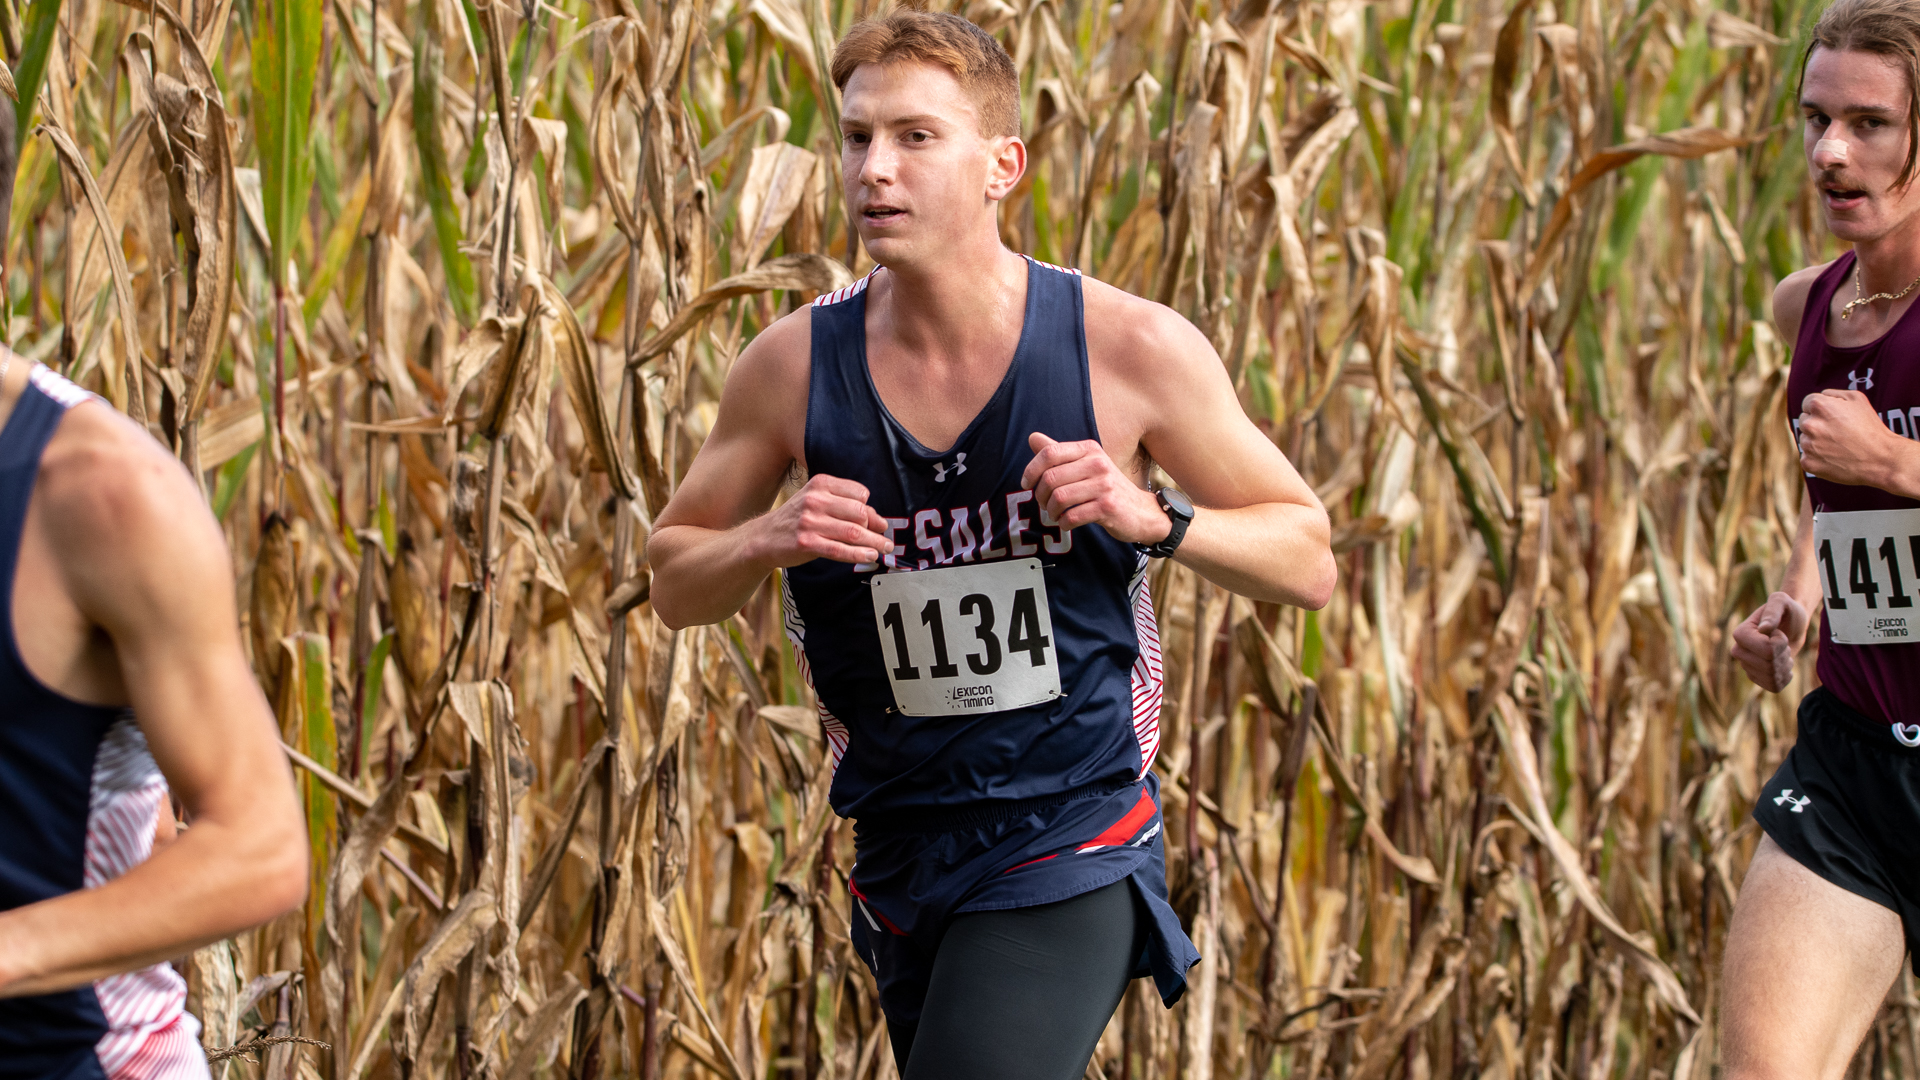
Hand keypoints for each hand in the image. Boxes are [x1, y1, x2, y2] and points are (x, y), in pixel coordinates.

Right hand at [748, 474, 893, 567]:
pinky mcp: (807, 543)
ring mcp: (810, 522)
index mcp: (820, 484)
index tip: (876, 522)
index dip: (871, 509)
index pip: (859, 493)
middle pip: (860, 512)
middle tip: (884, 539)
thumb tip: (879, 520)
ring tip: (884, 549)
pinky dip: (858, 554)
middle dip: (875, 528)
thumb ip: (845, 506)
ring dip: (874, 543)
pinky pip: (839, 550)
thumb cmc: (796, 519)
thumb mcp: (816, 501)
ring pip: (853, 532)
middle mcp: (815, 500)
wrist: (764, 537)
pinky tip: (870, 557)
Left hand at [1021, 433, 1169, 544]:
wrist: (1141, 511)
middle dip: (1041, 496)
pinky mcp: (1108, 507)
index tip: (1026, 483)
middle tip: (1044, 505)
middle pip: (1051, 478)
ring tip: (1055, 515)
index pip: (1050, 453)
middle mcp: (1097, 463)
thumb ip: (1059, 453)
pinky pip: (1072, 516)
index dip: (1031, 469)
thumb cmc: (1107, 488)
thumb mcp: (1086, 465)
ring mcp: (1104, 485)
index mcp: (1089, 450)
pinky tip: (1067, 523)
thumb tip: (1032, 437)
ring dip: (1051, 512)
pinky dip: (1064, 523)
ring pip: (1059, 498)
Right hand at [1729, 590, 1810, 692]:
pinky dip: (1785, 678)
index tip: (1779, 632)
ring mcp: (1746, 665)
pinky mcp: (1756, 677)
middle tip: (1784, 643)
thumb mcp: (1782, 602)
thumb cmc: (1787, 610)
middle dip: (1784, 655)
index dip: (1781, 643)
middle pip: (1769, 666)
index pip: (1766, 650)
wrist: (1792, 624)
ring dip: (1786, 666)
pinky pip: (1773, 687)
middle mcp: (1738, 651)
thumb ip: (1773, 610)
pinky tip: (1785, 666)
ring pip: (1772, 678)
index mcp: (1740, 634)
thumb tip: (1764, 629)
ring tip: (1784, 653)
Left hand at [1799, 389, 1900, 486]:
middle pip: (1805, 421)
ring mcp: (1807, 445)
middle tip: (1839, 432)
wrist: (1880, 459)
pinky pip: (1807, 457)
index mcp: (1819, 406)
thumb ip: (1833, 394)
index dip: (1822, 409)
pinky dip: (1818, 458)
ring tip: (1839, 445)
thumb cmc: (1871, 427)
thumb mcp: (1858, 399)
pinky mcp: (1808, 463)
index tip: (1834, 417)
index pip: (1808, 403)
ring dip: (1817, 441)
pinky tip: (1835, 458)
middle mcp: (1810, 424)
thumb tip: (1821, 396)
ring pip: (1805, 439)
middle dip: (1818, 424)